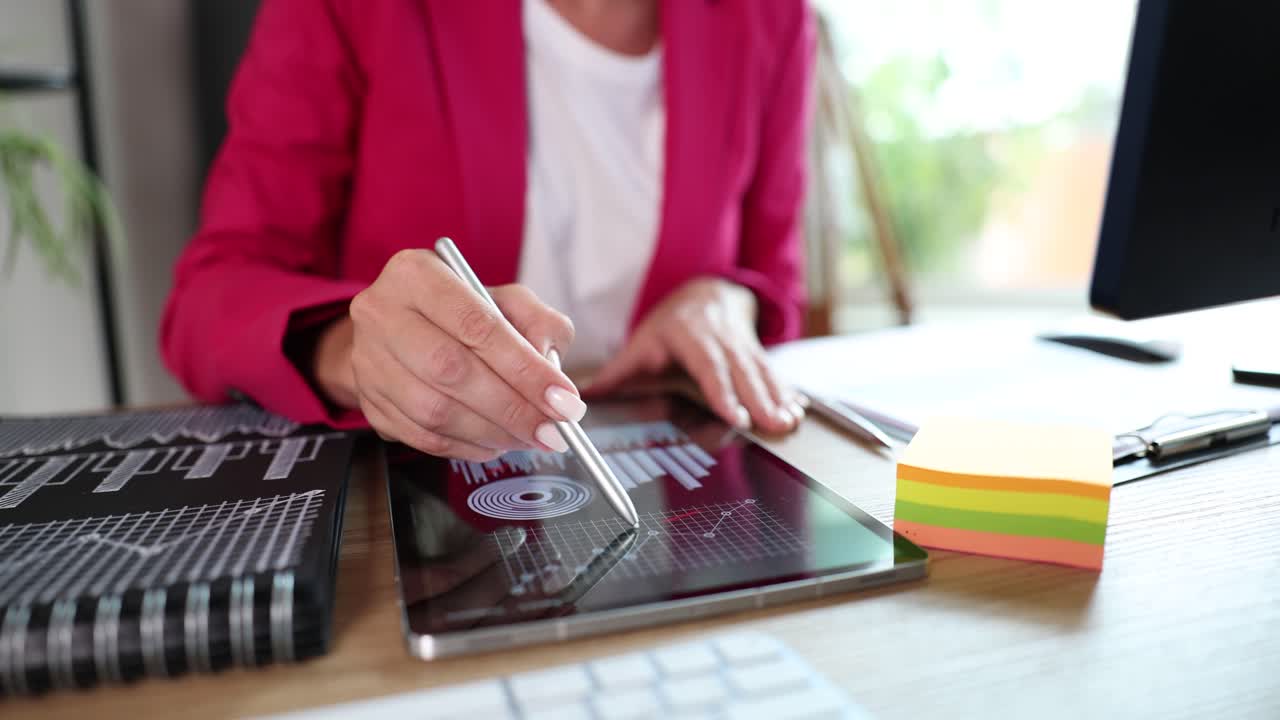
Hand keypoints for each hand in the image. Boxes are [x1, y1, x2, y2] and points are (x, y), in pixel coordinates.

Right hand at [311, 249, 585, 459]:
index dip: (524, 368)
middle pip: (451, 370)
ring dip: (491, 432)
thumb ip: (538, 323)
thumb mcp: (505, 299)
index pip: (476, 324)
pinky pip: (420, 436)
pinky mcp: (369, 401)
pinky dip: (466, 447)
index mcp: (416, 274)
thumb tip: (549, 367)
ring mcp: (368, 361)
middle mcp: (381, 313)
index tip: (563, 399)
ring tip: (529, 437)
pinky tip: (496, 443)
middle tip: (552, 430)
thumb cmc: (462, 312)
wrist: (400, 328)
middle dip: (511, 408)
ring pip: (433, 410)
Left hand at [588, 277, 804, 433]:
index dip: (723, 391)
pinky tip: (797, 410)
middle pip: (742, 371)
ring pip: (762, 372)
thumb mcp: (642, 343)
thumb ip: (618, 372)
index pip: (708, 366)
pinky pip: (774, 371)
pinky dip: (786, 392)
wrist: (707, 291)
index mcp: (689, 334)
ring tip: (788, 422)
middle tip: (774, 425)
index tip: (735, 416)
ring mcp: (743, 343)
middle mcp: (720, 337)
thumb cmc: (671, 324)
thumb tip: (584, 395)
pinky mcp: (758, 351)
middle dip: (760, 399)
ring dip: (778, 398)